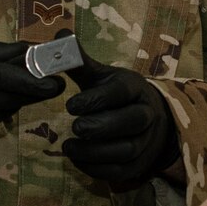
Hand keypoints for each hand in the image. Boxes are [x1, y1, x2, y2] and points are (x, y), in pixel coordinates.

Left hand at [63, 63, 177, 187]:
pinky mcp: (137, 165)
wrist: (147, 121)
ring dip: (95, 151)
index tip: (70, 105)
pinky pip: (120, 171)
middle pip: (131, 121)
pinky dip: (97, 168)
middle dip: (101, 126)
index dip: (97, 99)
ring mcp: (145, 141)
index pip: (121, 92)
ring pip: (126, 150)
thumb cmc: (115, 96)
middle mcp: (146, 114)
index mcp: (135, 88)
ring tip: (68, 147)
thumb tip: (59, 34)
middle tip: (75, 128)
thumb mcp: (100, 76)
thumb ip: (79, 61)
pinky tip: (77, 159)